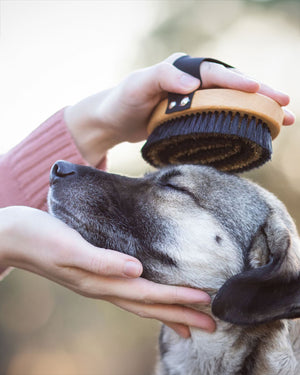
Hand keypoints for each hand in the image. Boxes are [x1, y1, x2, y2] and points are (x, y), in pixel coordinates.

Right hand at [0, 206, 214, 337]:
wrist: (13, 236)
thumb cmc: (39, 237)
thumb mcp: (68, 247)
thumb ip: (101, 260)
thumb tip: (136, 270)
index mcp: (99, 281)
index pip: (148, 293)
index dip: (177, 297)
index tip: (207, 302)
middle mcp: (102, 287)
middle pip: (149, 305)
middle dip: (181, 316)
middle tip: (212, 325)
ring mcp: (98, 283)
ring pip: (140, 303)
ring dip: (167, 312)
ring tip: (190, 324)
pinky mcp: (95, 273)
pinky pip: (128, 292)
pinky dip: (147, 299)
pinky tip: (153, 296)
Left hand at [65, 52, 294, 164]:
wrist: (114, 119)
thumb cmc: (123, 100)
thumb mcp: (137, 85)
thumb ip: (162, 77)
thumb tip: (193, 83)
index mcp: (182, 68)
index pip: (214, 74)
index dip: (237, 81)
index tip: (258, 91)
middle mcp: (193, 81)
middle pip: (232, 86)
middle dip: (260, 95)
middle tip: (286, 106)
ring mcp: (195, 99)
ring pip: (231, 102)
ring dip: (256, 110)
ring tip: (282, 120)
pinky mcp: (193, 116)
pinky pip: (221, 116)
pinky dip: (239, 121)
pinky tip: (254, 130)